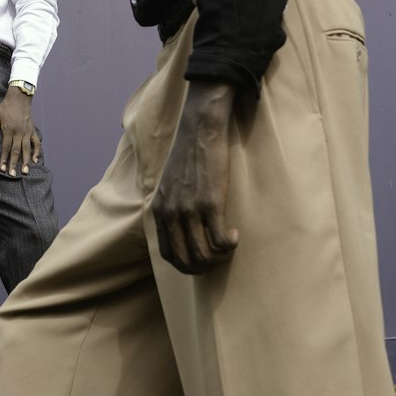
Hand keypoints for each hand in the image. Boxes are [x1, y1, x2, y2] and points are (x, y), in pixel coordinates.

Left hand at [0, 87, 40, 177]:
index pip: (6, 148)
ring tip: (25, 171)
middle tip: (13, 175)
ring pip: (27, 149)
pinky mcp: (33, 130)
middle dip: (14, 164)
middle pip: (16, 151)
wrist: (19, 98)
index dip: (4, 159)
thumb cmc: (4, 108)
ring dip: (26, 161)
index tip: (2, 169)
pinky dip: (37, 152)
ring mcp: (27, 132)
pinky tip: (35, 160)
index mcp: (8, 130)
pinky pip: (36, 143)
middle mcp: (19, 132)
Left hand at [151, 81, 238, 274]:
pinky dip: (229, 245)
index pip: (168, 254)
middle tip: (219, 258)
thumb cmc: (189, 153)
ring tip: (229, 247)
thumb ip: (171, 205)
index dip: (186, 264)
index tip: (202, 259)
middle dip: (204, 267)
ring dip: (219, 258)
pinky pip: (220, 241)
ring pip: (203, 255)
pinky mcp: (210, 204)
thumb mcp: (169, 183)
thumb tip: (182, 226)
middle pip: (185, 260)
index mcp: (159, 210)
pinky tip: (235, 235)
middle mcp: (171, 214)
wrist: (200, 128)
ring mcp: (189, 210)